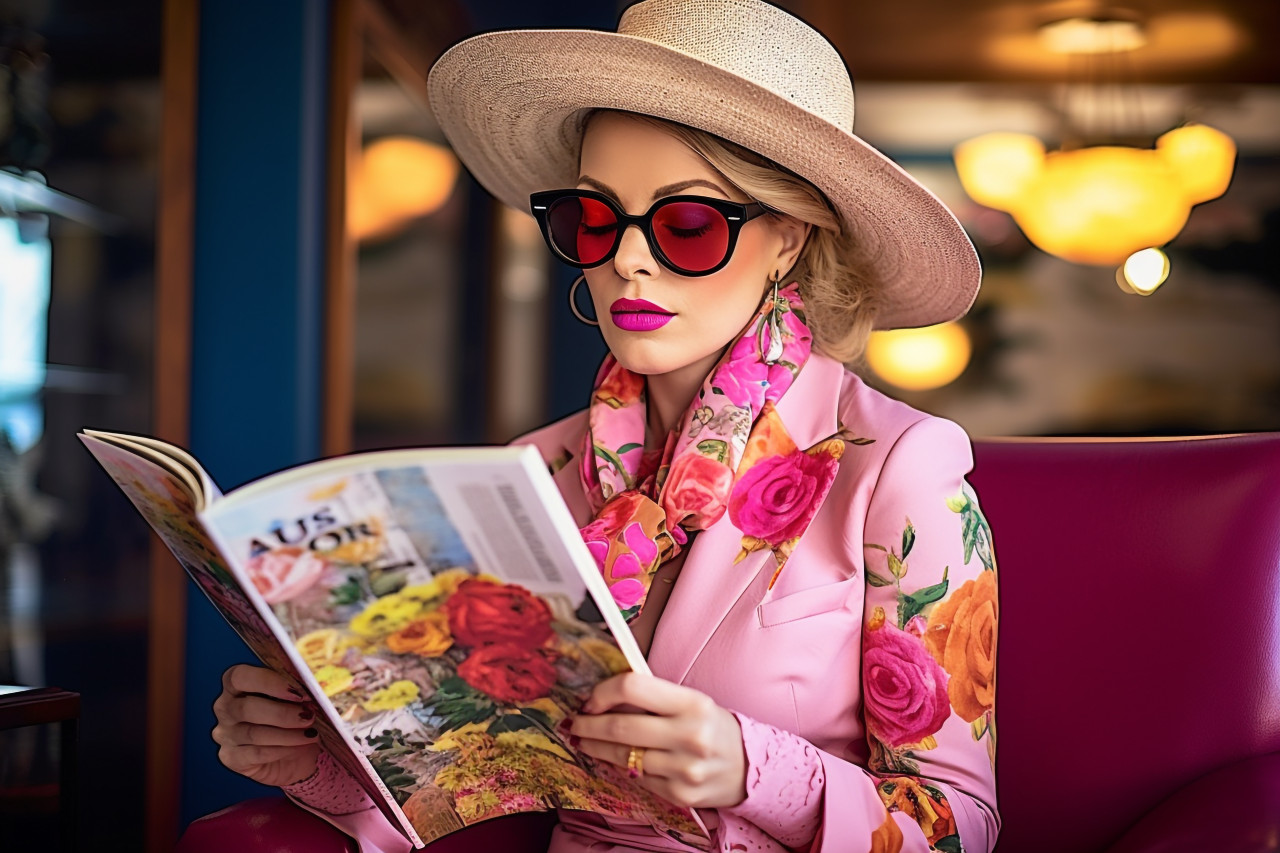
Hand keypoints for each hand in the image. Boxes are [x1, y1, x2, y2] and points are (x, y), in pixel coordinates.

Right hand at [211, 664, 320, 786]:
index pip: (240, 676)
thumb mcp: (294, 700)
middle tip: (309, 716)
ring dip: (287, 734)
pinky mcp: (231, 758)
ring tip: (311, 733)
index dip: (269, 682)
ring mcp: (225, 734)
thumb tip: (313, 687)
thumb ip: (295, 690)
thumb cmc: (292, 719)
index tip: (298, 692)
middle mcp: (225, 708)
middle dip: (283, 713)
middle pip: (246, 708)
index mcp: (236, 685)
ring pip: (253, 733)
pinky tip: (299, 747)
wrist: (292, 756)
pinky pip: (256, 753)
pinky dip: (282, 750)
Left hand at [569, 672, 746, 809]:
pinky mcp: (680, 794)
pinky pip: (638, 778)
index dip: (603, 692)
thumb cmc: (713, 727)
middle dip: (588, 726)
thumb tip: (605, 697)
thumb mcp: (692, 702)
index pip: (633, 687)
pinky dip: (621, 767)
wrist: (750, 768)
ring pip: (624, 757)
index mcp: (693, 703)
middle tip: (573, 724)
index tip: (590, 700)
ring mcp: (685, 769)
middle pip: (621, 727)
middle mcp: (690, 735)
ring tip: (584, 742)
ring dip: (596, 748)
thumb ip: (654, 698)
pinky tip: (613, 759)